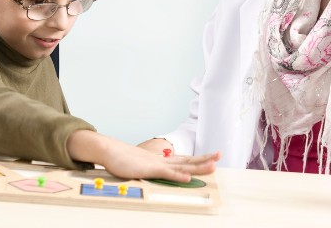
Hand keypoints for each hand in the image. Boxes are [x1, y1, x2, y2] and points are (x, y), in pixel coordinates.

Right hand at [67, 130, 219, 182]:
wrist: (110, 151)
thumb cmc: (125, 159)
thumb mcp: (143, 164)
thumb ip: (154, 167)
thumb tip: (162, 170)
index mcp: (163, 160)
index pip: (186, 159)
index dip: (200, 158)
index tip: (213, 156)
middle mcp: (164, 160)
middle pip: (188, 160)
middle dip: (205, 159)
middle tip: (219, 155)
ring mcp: (157, 164)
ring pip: (182, 166)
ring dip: (198, 167)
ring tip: (212, 166)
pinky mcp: (149, 170)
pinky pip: (166, 174)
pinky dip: (178, 176)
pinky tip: (188, 179)